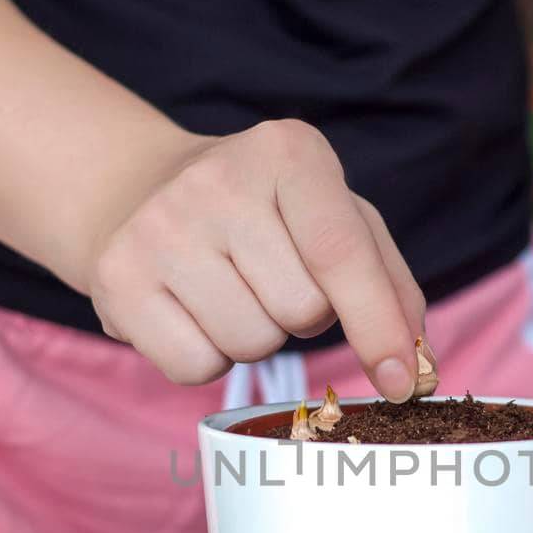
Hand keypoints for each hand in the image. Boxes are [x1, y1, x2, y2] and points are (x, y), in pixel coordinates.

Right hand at [87, 119, 426, 398]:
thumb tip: (414, 367)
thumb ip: (389, 284)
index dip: (378, 326)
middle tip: (271, 277)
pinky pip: (198, 369)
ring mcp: (159, 228)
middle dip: (303, 316)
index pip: (341, 252)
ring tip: (231, 289)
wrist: (138, 191)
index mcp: (288, 150)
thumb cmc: (264, 215)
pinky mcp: (118, 281)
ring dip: (257, 336)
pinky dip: (209, 356)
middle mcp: (217, 181)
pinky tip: (194, 309)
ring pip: (252, 345)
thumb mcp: (336, 217)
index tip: (403, 382)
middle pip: (301, 311)